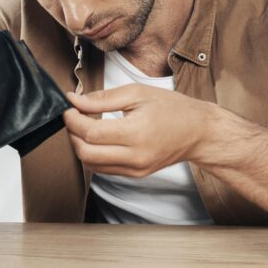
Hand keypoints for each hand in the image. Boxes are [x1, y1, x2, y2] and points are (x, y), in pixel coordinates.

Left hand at [63, 84, 217, 176]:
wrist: (198, 132)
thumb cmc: (172, 108)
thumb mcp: (137, 93)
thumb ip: (103, 98)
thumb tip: (74, 100)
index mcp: (136, 133)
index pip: (91, 133)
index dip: (73, 120)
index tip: (69, 107)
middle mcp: (135, 156)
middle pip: (86, 154)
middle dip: (72, 134)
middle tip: (74, 117)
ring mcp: (135, 169)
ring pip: (91, 164)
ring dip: (81, 145)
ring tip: (86, 125)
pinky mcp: (135, 175)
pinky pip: (104, 169)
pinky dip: (93, 154)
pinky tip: (98, 138)